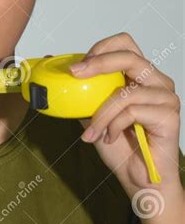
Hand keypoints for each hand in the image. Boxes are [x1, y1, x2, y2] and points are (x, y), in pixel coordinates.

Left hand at [67, 33, 180, 194]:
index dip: (102, 48)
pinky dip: (113, 126)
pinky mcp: (169, 115)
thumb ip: (81, 94)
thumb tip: (53, 71)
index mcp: (140, 77)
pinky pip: (132, 112)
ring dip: (101, 114)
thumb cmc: (120, 147)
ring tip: (92, 133)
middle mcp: (157, 82)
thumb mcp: (93, 115)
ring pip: (125, 92)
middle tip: (75, 75)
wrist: (138, 178)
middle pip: (129, 57)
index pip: (126, 44)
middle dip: (98, 64)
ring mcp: (165, 97)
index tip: (78, 65)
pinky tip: (109, 138)